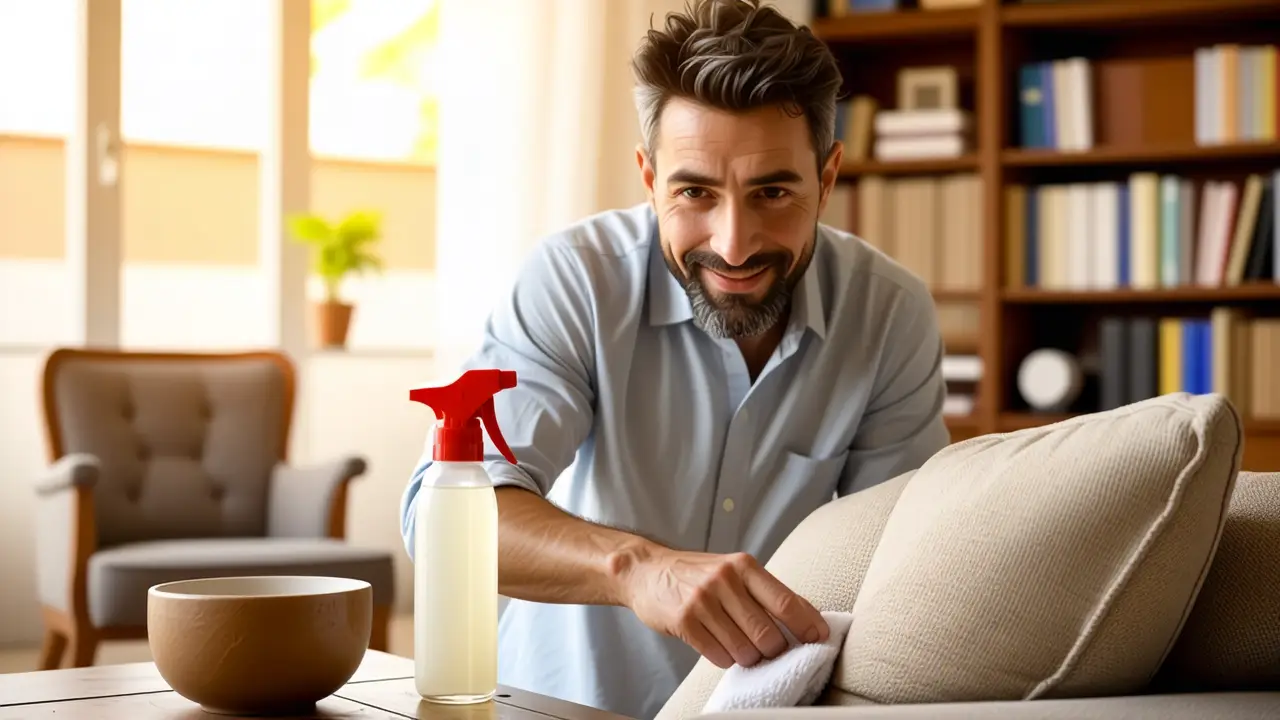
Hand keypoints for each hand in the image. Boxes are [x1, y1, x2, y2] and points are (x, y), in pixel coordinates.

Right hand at [620, 547, 828, 668]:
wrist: (647, 571)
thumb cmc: (698, 574)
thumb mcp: (734, 571)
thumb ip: (766, 591)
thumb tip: (809, 616)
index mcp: (744, 566)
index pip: (786, 602)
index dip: (807, 625)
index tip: (819, 639)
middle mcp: (725, 581)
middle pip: (768, 634)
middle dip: (774, 650)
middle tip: (769, 649)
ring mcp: (702, 601)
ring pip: (745, 651)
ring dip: (748, 657)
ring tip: (740, 646)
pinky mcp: (684, 622)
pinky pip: (719, 657)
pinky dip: (725, 658)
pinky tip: (718, 645)